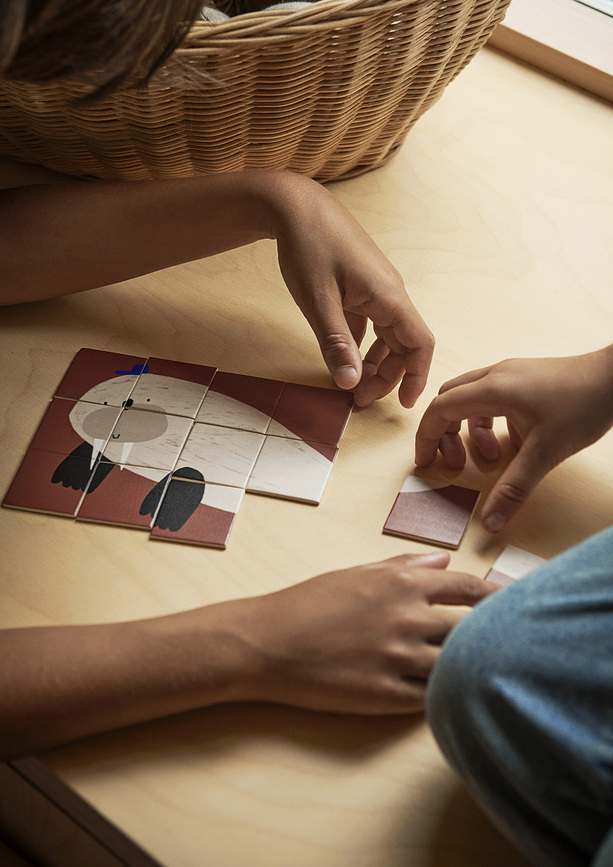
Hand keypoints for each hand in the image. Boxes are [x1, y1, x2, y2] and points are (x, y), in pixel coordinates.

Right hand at [238, 552, 495, 714]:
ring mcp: (399, 658)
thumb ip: (403, 565)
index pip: (468, 588)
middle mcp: (408, 618)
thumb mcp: (355, 573)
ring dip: (472, 665)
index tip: (514, 602)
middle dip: (495, 632)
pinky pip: (433, 698)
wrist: (268, 643)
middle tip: (515, 640)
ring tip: (488, 671)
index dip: (496, 596)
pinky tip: (452, 695)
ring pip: (458, 664)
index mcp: (401, 584)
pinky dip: (446, 695)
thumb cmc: (308, 603)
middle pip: (472, 627)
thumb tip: (444, 560)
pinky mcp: (386, 695)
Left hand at [272, 175, 433, 406]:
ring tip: (351, 384)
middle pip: (403, 346)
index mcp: (389, 296)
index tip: (403, 405)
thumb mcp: (318, 302)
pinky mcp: (361, 287)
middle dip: (386, 377)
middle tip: (357, 400)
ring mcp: (377, 290)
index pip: (420, 344)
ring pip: (387, 336)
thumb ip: (336, 344)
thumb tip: (351, 384)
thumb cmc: (308, 246)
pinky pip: (371, 324)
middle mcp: (390, 293)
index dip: (416, 377)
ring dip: (374, 363)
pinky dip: (360, 346)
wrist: (296, 205)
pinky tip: (343, 358)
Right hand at [415, 347, 612, 531]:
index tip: (425, 461)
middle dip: (445, 433)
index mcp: (491, 389)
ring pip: (472, 398)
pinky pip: (494, 397)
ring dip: (471, 429)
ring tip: (492, 458)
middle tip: (454, 462)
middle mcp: (495, 376)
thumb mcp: (545, 453)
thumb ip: (514, 488)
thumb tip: (489, 521)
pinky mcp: (526, 377)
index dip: (427, 437)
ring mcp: (511, 373)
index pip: (440, 409)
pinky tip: (516, 442)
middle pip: (450, 400)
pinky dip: (493, 421)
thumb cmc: (583, 404)